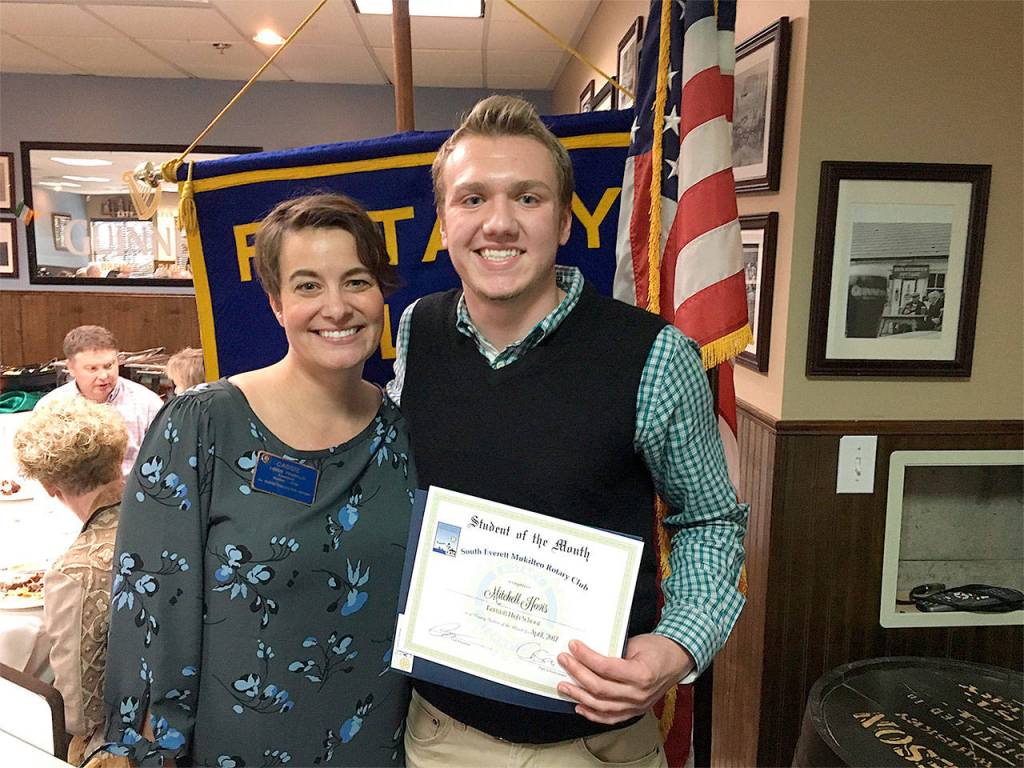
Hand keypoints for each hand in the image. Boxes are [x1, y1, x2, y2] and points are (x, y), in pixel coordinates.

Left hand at [556, 634, 693, 723]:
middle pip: (600, 688)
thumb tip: (586, 652)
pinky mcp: (634, 711)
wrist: (676, 662)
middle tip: (564, 660)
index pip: (606, 668)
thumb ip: (613, 651)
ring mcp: (636, 706)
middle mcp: (638, 694)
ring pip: (601, 706)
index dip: (586, 657)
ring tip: (564, 685)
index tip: (573, 646)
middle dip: (577, 673)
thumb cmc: (657, 649)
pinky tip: (579, 706)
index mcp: (641, 674)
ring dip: (579, 695)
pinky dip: (592, 714)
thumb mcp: (636, 643)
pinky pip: (610, 718)